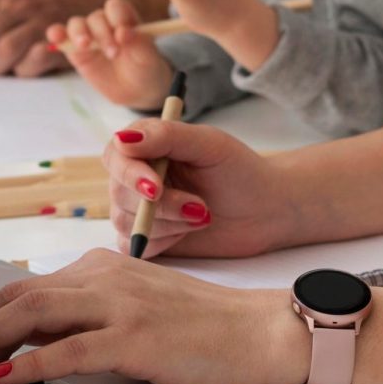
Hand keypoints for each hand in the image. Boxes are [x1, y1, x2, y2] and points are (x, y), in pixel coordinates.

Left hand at [0, 249, 308, 383]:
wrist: (263, 332)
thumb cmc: (206, 328)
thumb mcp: (137, 310)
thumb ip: (89, 315)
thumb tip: (34, 338)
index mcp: (103, 268)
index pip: (25, 287)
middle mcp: (105, 277)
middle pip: (17, 297)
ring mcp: (121, 305)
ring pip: (33, 316)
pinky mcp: (137, 338)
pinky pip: (69, 350)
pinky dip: (28, 366)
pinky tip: (3, 381)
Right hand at [46, 0, 173, 106]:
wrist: (136, 90)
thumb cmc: (145, 68)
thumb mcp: (148, 58)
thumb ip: (139, 43)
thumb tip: (123, 32)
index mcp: (125, 19)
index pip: (115, 7)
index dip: (117, 16)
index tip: (122, 35)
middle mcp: (105, 23)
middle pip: (96, 17)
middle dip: (102, 33)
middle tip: (113, 53)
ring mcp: (89, 36)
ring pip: (77, 24)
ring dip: (79, 32)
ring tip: (85, 46)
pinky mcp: (75, 50)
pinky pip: (62, 37)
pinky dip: (57, 34)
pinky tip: (55, 38)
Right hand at [102, 118, 297, 259]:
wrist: (266, 210)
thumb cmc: (240, 171)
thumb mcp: (209, 145)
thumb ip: (166, 136)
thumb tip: (122, 137)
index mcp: (148, 146)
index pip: (116, 156)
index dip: (130, 174)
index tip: (156, 187)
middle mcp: (138, 177)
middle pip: (119, 193)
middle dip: (162, 205)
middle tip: (200, 206)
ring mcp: (141, 210)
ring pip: (127, 222)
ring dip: (168, 224)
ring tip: (203, 215)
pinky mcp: (150, 239)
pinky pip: (134, 247)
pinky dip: (162, 242)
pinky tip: (188, 232)